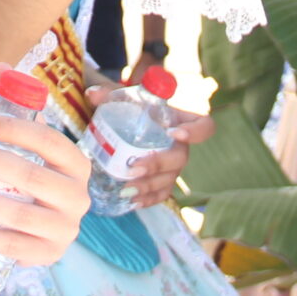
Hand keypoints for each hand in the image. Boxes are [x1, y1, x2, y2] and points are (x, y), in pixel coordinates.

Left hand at [0, 103, 90, 267]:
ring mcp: (64, 230)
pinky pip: (14, 246)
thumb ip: (16, 106)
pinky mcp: (48, 256)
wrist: (47, 230)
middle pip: (33, 176)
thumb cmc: (34, 177)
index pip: (49, 141)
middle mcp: (77, 197)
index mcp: (76, 164)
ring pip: (20, 215)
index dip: (14, 129)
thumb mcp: (31, 145)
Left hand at [90, 95, 213, 210]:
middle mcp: (180, 145)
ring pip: (170, 180)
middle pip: (181, 157)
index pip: (204, 126)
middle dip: (159, 164)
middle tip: (134, 167)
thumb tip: (92, 95)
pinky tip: (133, 202)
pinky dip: (148, 199)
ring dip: (149, 186)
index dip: (196, 132)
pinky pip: (161, 194)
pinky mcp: (161, 181)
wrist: (124, 123)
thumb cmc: (130, 107)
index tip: (174, 133)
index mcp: (178, 120)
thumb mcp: (121, 97)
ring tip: (127, 189)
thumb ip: (109, 93)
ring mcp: (172, 166)